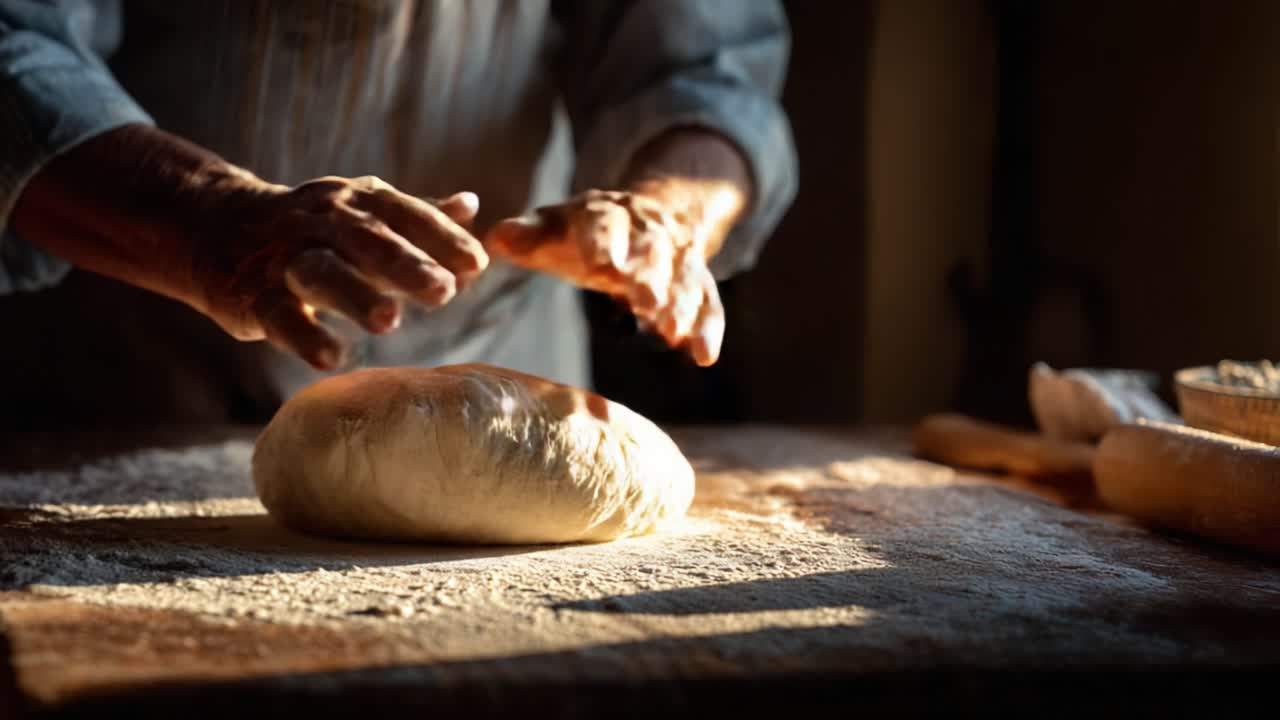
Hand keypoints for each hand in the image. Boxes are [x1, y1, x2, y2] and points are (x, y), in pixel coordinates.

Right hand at [195, 175, 485, 369]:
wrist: (215, 227)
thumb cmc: (310, 227)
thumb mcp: (362, 213)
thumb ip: (417, 217)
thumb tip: (473, 208)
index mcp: (357, 202)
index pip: (404, 214)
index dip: (440, 237)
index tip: (476, 264)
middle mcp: (322, 222)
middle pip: (367, 241)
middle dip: (406, 264)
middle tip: (444, 291)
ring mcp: (286, 258)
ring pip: (322, 273)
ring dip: (355, 295)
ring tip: (390, 322)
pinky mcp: (255, 295)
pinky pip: (280, 314)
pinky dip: (304, 335)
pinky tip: (331, 358)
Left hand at [486, 177, 744, 365]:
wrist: (646, 215)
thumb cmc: (585, 231)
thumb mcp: (555, 228)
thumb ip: (527, 236)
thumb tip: (496, 238)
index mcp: (605, 214)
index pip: (604, 223)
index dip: (603, 243)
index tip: (601, 264)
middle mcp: (648, 231)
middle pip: (652, 251)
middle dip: (650, 277)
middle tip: (645, 305)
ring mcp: (677, 257)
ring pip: (685, 277)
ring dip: (681, 305)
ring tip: (674, 334)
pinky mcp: (698, 281)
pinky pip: (709, 302)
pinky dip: (709, 329)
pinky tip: (705, 357)